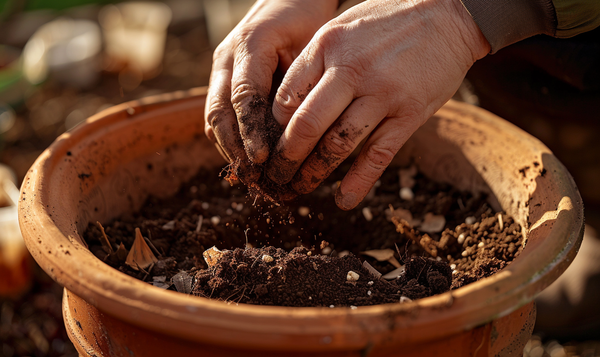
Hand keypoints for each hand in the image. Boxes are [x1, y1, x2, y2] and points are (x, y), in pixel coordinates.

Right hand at [204, 0, 337, 182]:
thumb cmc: (308, 19)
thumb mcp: (311, 45)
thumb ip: (299, 84)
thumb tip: (297, 134)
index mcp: (250, 44)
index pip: (244, 96)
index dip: (251, 131)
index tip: (262, 158)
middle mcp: (226, 58)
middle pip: (218, 112)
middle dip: (235, 148)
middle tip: (256, 178)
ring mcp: (220, 68)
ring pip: (213, 117)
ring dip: (230, 149)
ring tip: (252, 178)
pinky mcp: (222, 79)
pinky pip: (218, 115)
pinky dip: (230, 140)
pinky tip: (248, 161)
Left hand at [266, 0, 489, 208]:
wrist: (448, 11)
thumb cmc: (388, 20)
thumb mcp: (343, 26)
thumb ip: (317, 60)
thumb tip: (288, 102)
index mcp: (327, 45)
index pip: (286, 97)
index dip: (274, 129)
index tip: (270, 145)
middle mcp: (351, 70)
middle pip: (307, 125)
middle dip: (286, 158)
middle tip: (276, 177)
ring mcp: (382, 93)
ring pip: (339, 144)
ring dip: (315, 173)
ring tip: (301, 189)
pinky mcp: (410, 113)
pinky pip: (378, 155)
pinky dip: (359, 182)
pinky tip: (344, 200)